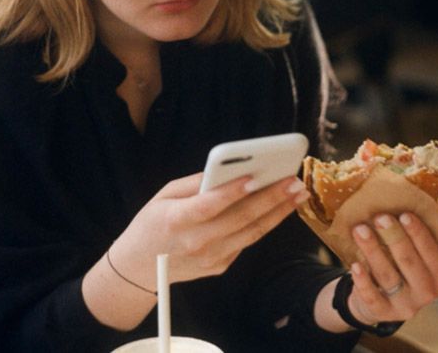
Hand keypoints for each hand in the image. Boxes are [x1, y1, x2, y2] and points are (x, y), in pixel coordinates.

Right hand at [110, 172, 309, 289]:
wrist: (139, 267)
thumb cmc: (152, 224)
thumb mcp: (163, 196)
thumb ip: (194, 184)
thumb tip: (226, 170)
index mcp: (176, 220)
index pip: (209, 205)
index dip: (232, 191)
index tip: (255, 175)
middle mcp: (195, 242)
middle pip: (240, 219)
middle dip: (271, 198)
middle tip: (293, 180)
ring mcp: (210, 258)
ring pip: (252, 232)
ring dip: (278, 212)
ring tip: (298, 193)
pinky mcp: (220, 266)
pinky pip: (246, 241)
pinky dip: (264, 223)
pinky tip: (280, 207)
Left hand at [346, 212, 437, 324]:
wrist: (377, 299)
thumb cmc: (399, 267)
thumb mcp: (414, 257)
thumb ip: (416, 237)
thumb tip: (406, 197)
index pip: (434, 256)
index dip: (420, 235)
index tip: (405, 214)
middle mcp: (427, 295)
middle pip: (410, 263)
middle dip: (395, 238)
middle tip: (380, 217)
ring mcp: (405, 307)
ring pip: (387, 276)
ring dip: (373, 250)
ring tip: (360, 229)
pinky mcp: (381, 313)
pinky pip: (371, 296)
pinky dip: (363, 280)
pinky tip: (355, 264)